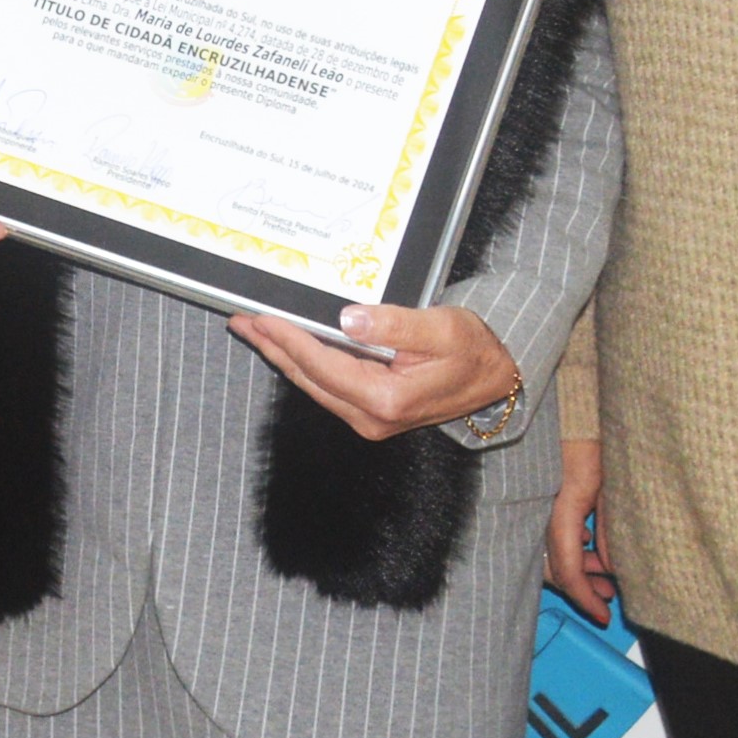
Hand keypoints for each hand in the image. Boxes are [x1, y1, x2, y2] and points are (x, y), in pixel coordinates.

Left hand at [236, 301, 517, 442]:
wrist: (496, 378)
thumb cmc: (473, 350)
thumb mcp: (442, 328)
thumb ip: (395, 324)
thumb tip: (348, 319)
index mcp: (386, 399)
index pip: (321, 364)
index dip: (288, 339)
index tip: (261, 317)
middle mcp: (371, 417)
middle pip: (307, 377)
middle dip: (272, 347)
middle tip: (240, 320)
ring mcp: (369, 420)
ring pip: (312, 384)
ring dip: (282, 355)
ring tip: (254, 329)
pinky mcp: (370, 413)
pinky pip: (326, 386)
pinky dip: (303, 364)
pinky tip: (288, 347)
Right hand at [545, 438, 616, 625]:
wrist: (573, 398)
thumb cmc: (596, 431)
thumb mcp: (614, 483)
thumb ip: (611, 527)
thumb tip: (613, 567)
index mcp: (563, 505)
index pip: (567, 568)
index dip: (585, 597)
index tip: (604, 615)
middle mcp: (544, 507)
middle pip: (553, 565)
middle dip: (583, 586)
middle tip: (611, 596)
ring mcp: (540, 501)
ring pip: (551, 549)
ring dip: (579, 566)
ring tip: (607, 574)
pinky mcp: (544, 494)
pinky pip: (552, 530)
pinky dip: (572, 545)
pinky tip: (592, 544)